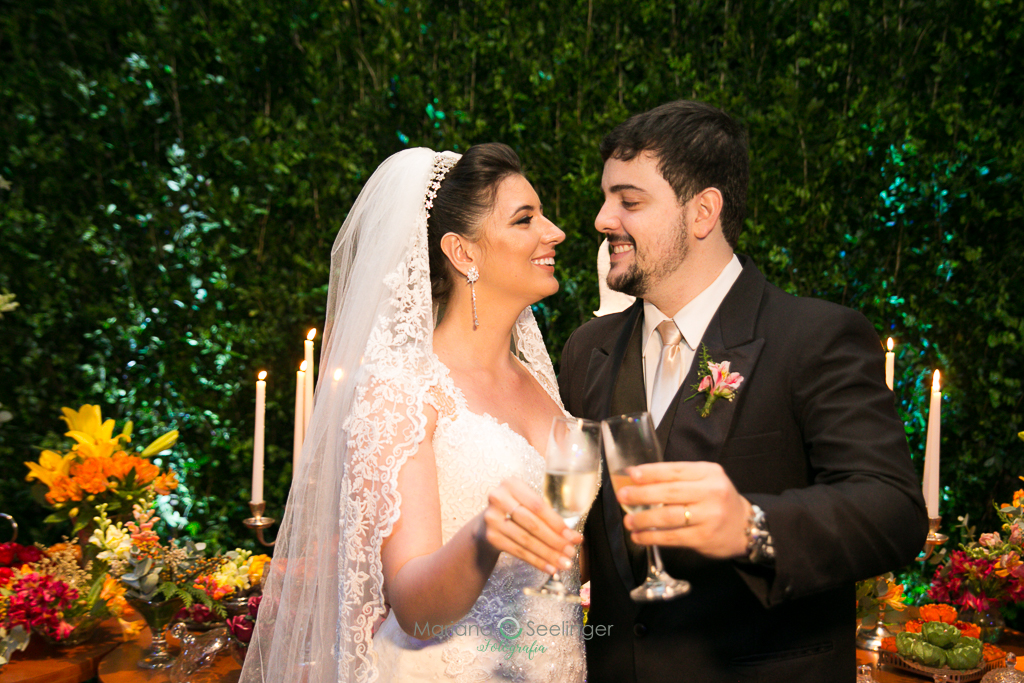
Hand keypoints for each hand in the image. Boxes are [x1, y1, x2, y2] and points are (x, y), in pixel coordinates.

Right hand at [482, 478, 581, 574]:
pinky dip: (536, 561)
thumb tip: (573, 537)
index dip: (556, 523)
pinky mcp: (491, 537)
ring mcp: (492, 519)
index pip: (538, 506)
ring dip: (548, 554)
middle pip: (532, 524)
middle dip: (555, 540)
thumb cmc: (515, 510)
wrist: (487, 523)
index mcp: (512, 485)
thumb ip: (548, 516)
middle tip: (570, 552)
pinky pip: (518, 551)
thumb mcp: (527, 503)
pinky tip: (549, 567)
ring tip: (564, 563)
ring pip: (526, 540)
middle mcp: (498, 499)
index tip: (572, 536)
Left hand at [616, 461, 750, 558]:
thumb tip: (639, 479)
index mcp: (709, 472)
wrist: (746, 527)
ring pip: (669, 516)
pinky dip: (652, 537)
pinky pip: (672, 537)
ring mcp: (709, 516)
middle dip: (642, 494)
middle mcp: (711, 492)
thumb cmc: (717, 500)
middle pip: (669, 492)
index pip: (675, 470)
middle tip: (623, 496)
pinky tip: (640, 536)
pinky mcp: (704, 537)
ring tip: (628, 521)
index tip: (631, 474)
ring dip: (643, 519)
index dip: (651, 472)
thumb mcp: (706, 480)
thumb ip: (680, 478)